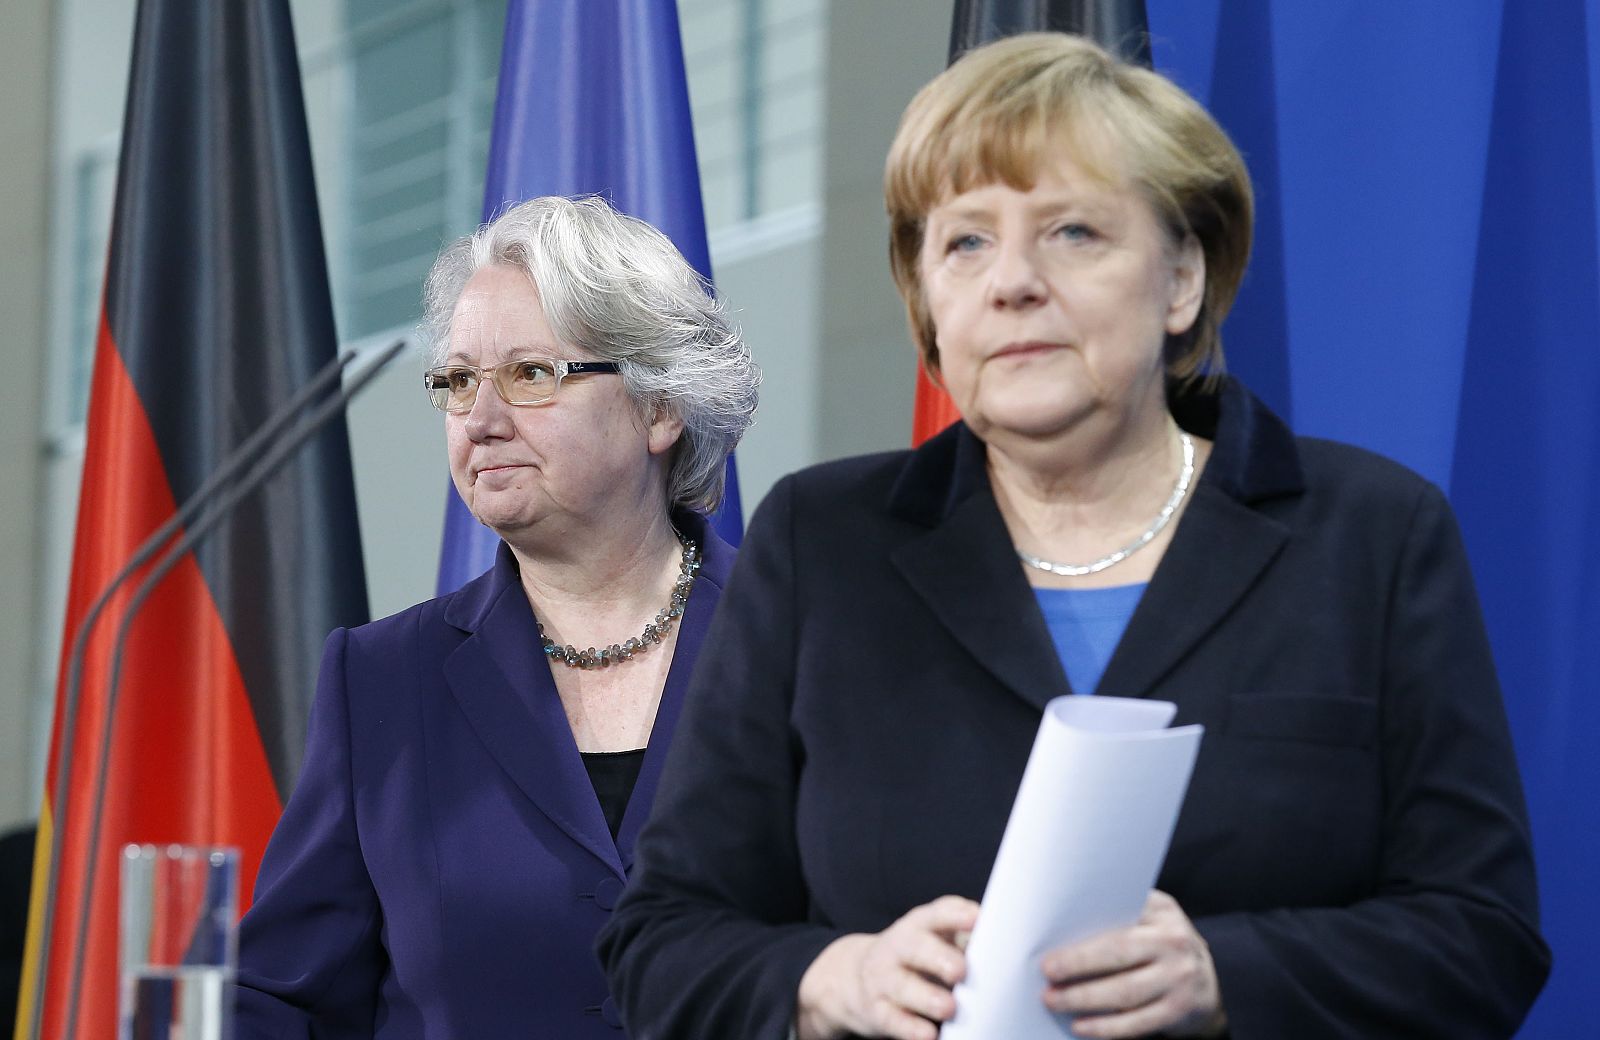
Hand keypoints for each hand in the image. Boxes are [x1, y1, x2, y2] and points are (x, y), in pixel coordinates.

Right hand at [794, 894, 978, 1039]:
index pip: (936, 914)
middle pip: (915, 947)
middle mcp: (897, 948)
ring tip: (948, 1007)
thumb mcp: (933, 938)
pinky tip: (929, 1034)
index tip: (976, 919)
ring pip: (902, 986)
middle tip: (960, 970)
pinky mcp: (877, 1010)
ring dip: (926, 997)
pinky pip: (892, 1019)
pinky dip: (910, 1028)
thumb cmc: (914, 956)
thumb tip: (1004, 947)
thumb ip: (963, 938)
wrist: (855, 977)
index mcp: (918, 925)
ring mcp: (883, 979)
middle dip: (938, 957)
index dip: (955, 915)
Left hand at [1040, 890, 1224, 1037]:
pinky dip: (1106, 1027)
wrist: (1209, 979)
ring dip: (1084, 998)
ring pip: (1125, 991)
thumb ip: (1118, 916)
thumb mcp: (1150, 919)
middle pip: (1119, 952)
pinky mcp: (1179, 1010)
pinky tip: (1081, 1026)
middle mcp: (1174, 941)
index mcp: (1162, 910)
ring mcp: (1179, 977)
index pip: (1120, 910)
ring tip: (1054, 1000)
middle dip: (1078, 963)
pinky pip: (1136, 1022)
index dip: (1084, 923)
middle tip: (1047, 972)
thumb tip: (1063, 927)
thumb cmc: (1161, 944)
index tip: (1053, 932)